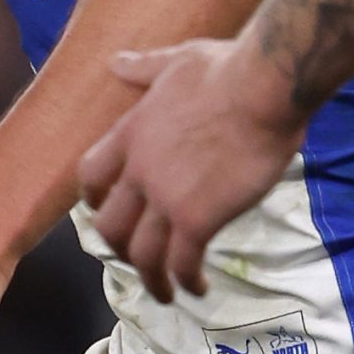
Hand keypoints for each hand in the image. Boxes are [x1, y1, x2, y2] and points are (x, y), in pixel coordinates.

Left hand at [76, 37, 303, 303]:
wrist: (262, 87)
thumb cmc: (227, 68)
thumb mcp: (176, 61)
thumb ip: (144, 68)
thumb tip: (117, 62)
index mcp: (131, 133)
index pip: (91, 176)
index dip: (94, 199)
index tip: (106, 210)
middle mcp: (139, 171)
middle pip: (110, 226)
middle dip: (121, 249)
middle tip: (140, 258)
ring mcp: (166, 198)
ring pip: (142, 255)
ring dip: (152, 279)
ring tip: (166, 291)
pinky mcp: (198, 219)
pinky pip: (182, 264)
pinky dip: (187, 282)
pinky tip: (199, 288)